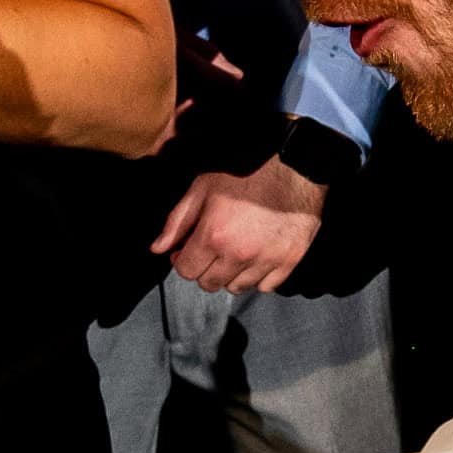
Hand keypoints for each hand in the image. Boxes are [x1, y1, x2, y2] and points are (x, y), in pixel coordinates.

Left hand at [153, 155, 324, 294]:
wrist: (295, 164)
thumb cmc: (246, 170)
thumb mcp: (203, 187)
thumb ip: (178, 221)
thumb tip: (157, 249)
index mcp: (213, 236)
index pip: (186, 271)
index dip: (183, 259)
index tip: (190, 248)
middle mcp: (239, 255)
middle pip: (209, 284)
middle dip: (205, 269)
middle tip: (213, 248)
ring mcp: (266, 261)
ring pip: (237, 288)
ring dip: (231, 274)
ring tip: (236, 251)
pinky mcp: (289, 261)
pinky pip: (266, 286)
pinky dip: (259, 276)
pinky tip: (258, 256)